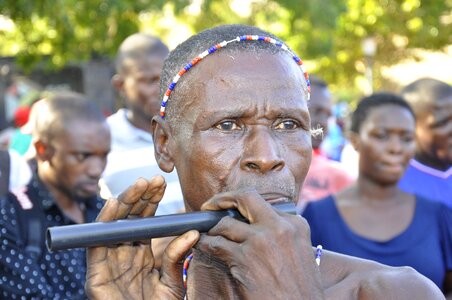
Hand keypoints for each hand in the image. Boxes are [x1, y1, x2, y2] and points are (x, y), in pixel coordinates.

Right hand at [85, 176, 198, 299]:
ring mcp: (110, 263)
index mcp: (141, 255)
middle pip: (129, 219)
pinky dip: (103, 223)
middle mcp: (124, 254)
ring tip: (139, 185)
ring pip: (113, 226)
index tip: (162, 184)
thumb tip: (192, 233)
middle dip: (140, 197)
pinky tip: (113, 204)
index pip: (144, 221)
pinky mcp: (97, 275)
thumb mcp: (173, 282)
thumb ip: (178, 258)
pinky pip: (97, 245)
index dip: (151, 201)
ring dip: (125, 203)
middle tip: (152, 180)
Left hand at [196, 189, 323, 299]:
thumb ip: (283, 235)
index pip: (265, 203)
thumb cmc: (299, 290)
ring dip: (212, 229)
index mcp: (296, 225)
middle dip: (223, 198)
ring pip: (225, 223)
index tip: (233, 210)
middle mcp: (280, 227)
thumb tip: (258, 225)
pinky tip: (203, 246)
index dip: (244, 206)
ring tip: (206, 234)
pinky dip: (206, 243)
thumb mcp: (300, 253)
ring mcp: (261, 241)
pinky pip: (216, 243)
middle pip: (246, 198)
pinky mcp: (245, 258)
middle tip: (210, 205)